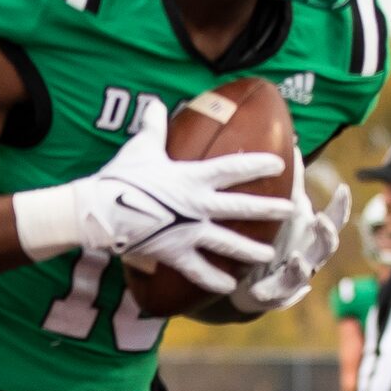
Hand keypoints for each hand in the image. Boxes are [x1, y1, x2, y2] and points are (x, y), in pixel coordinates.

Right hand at [22, 102, 285, 293]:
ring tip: (269, 256)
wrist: (99, 210)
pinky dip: (214, 280)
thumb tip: (155, 103)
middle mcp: (198, 205)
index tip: (280, 163)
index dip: (258, 165)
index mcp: (193, 177)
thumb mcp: (141, 147)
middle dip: (269, 209)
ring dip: (250, 250)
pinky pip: (199, 270)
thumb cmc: (121, 176)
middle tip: (291, 210)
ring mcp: (189, 232)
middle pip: (241, 208)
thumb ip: (154, 126)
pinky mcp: (175, 253)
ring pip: (228, 243)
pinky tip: (230, 287)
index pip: (234, 169)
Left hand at [229, 163, 344, 315]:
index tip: (343, 188)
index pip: (333, 220)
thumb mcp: (282, 211)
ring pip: (304, 275)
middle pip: (325, 248)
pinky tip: (272, 290)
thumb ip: (290, 183)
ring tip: (294, 258)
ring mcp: (293, 278)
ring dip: (301, 267)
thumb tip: (294, 145)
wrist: (249, 279)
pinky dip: (281, 295)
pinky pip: (280, 298)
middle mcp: (308, 257)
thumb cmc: (272, 240)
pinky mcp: (273, 296)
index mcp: (311, 235)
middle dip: (327, 235)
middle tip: (321, 219)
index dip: (340, 206)